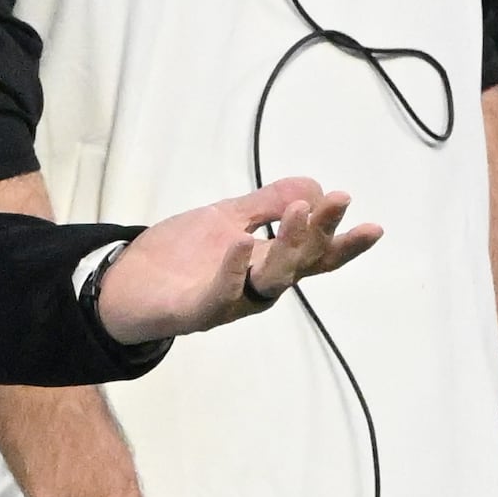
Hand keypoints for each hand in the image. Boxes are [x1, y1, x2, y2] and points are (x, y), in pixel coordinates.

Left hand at [94, 177, 377, 344]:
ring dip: (286, 247)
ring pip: (269, 281)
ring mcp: (227, 300)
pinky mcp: (193, 311)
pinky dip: (231, 271)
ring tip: (296, 212)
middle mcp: (254, 286)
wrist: (124, 283)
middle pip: (299, 264)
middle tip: (337, 202)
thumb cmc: (180, 256)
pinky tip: (240, 243)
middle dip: (320, 233)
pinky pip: (219, 295)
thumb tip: (314, 186)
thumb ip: (265, 204)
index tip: (373, 225)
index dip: (343, 244)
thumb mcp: (225, 218)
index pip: (313, 256)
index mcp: (264, 263)